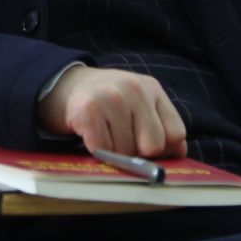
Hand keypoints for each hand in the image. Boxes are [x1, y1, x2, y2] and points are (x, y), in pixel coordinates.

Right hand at [37, 67, 186, 157]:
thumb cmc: (104, 102)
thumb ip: (160, 126)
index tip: (146, 149)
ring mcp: (111, 98)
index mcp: (151, 88)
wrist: (61, 85)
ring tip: (104, 135)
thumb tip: (178, 155)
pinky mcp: (88, 111)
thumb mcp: (137, 105)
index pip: (176, 134)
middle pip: (154, 146)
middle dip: (138, 154)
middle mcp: (134, 89)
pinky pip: (103, 151)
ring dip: (114, 153)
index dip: (164, 150)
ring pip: (127, 152)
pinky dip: (97, 152)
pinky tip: (90, 136)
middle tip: (121, 143)